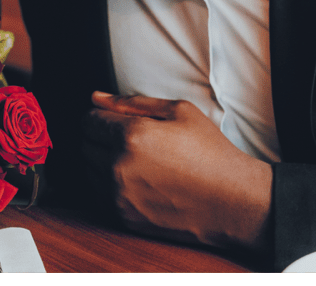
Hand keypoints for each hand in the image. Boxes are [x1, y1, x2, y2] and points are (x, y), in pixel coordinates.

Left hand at [81, 91, 272, 251]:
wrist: (230, 200)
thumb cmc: (209, 152)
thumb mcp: (178, 111)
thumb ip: (131, 102)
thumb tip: (96, 97)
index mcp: (131, 135)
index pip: (89, 120)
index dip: (101, 117)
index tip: (115, 121)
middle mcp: (119, 166)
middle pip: (85, 145)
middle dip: (100, 138)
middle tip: (129, 141)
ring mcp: (119, 195)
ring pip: (88, 171)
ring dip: (102, 163)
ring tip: (135, 161)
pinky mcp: (123, 217)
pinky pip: (99, 196)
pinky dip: (109, 187)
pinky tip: (137, 181)